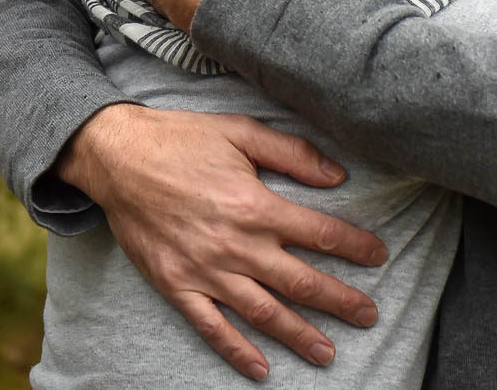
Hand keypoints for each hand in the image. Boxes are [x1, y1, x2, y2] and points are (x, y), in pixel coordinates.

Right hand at [57, 104, 388, 381]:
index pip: (320, 233)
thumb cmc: (181, 139)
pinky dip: (237, 352)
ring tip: (328, 353)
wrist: (117, 158)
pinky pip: (212, 327)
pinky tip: (261, 369)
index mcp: (256, 205)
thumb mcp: (241, 131)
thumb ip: (292, 154)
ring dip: (299, 336)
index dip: (355, 247)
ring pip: (263, 313)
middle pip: (300, 282)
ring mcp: (205, 271)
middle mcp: (236, 245)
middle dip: (340, 302)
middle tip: (369, 316)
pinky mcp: (177, 286)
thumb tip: (337, 176)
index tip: (379, 256)